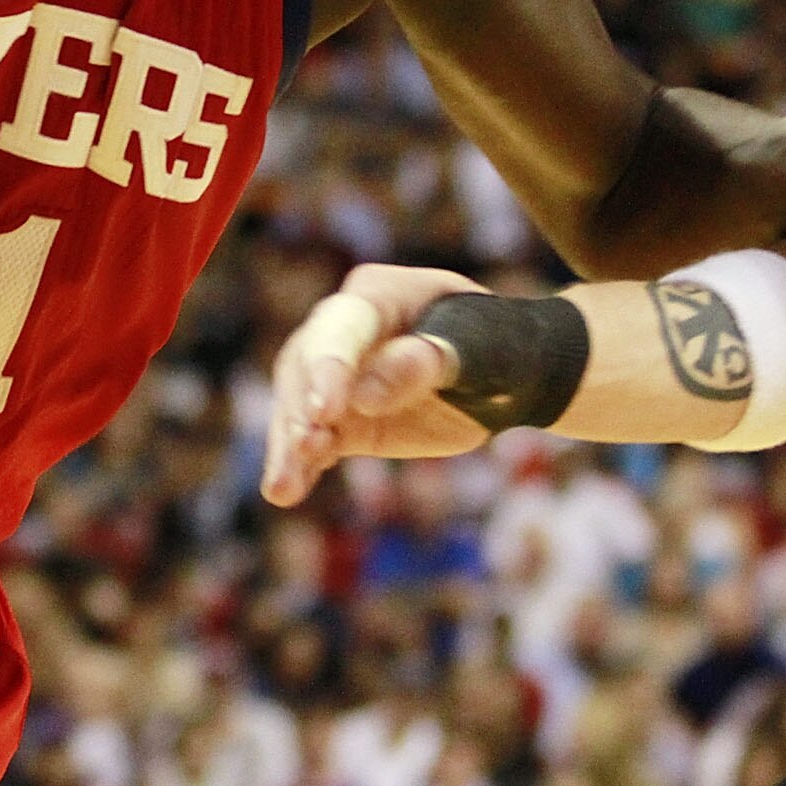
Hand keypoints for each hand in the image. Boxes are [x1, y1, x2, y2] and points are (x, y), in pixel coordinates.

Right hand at [260, 263, 493, 506]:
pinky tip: (284, 491)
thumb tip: (365, 397)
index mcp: (379, 294)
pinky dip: (299, 465)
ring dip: (288, 445)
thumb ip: (425, 364)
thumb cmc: (495, 350)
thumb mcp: (477, 352)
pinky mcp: (341, 419)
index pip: (343, 326)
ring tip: (283, 486)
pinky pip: (314, 440)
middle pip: (306, 364)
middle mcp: (344, 330)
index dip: (331, 366)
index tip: (327, 409)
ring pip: (299, 406)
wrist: (503, 378)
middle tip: (304, 446)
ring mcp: (337, 375)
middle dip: (302, 408)